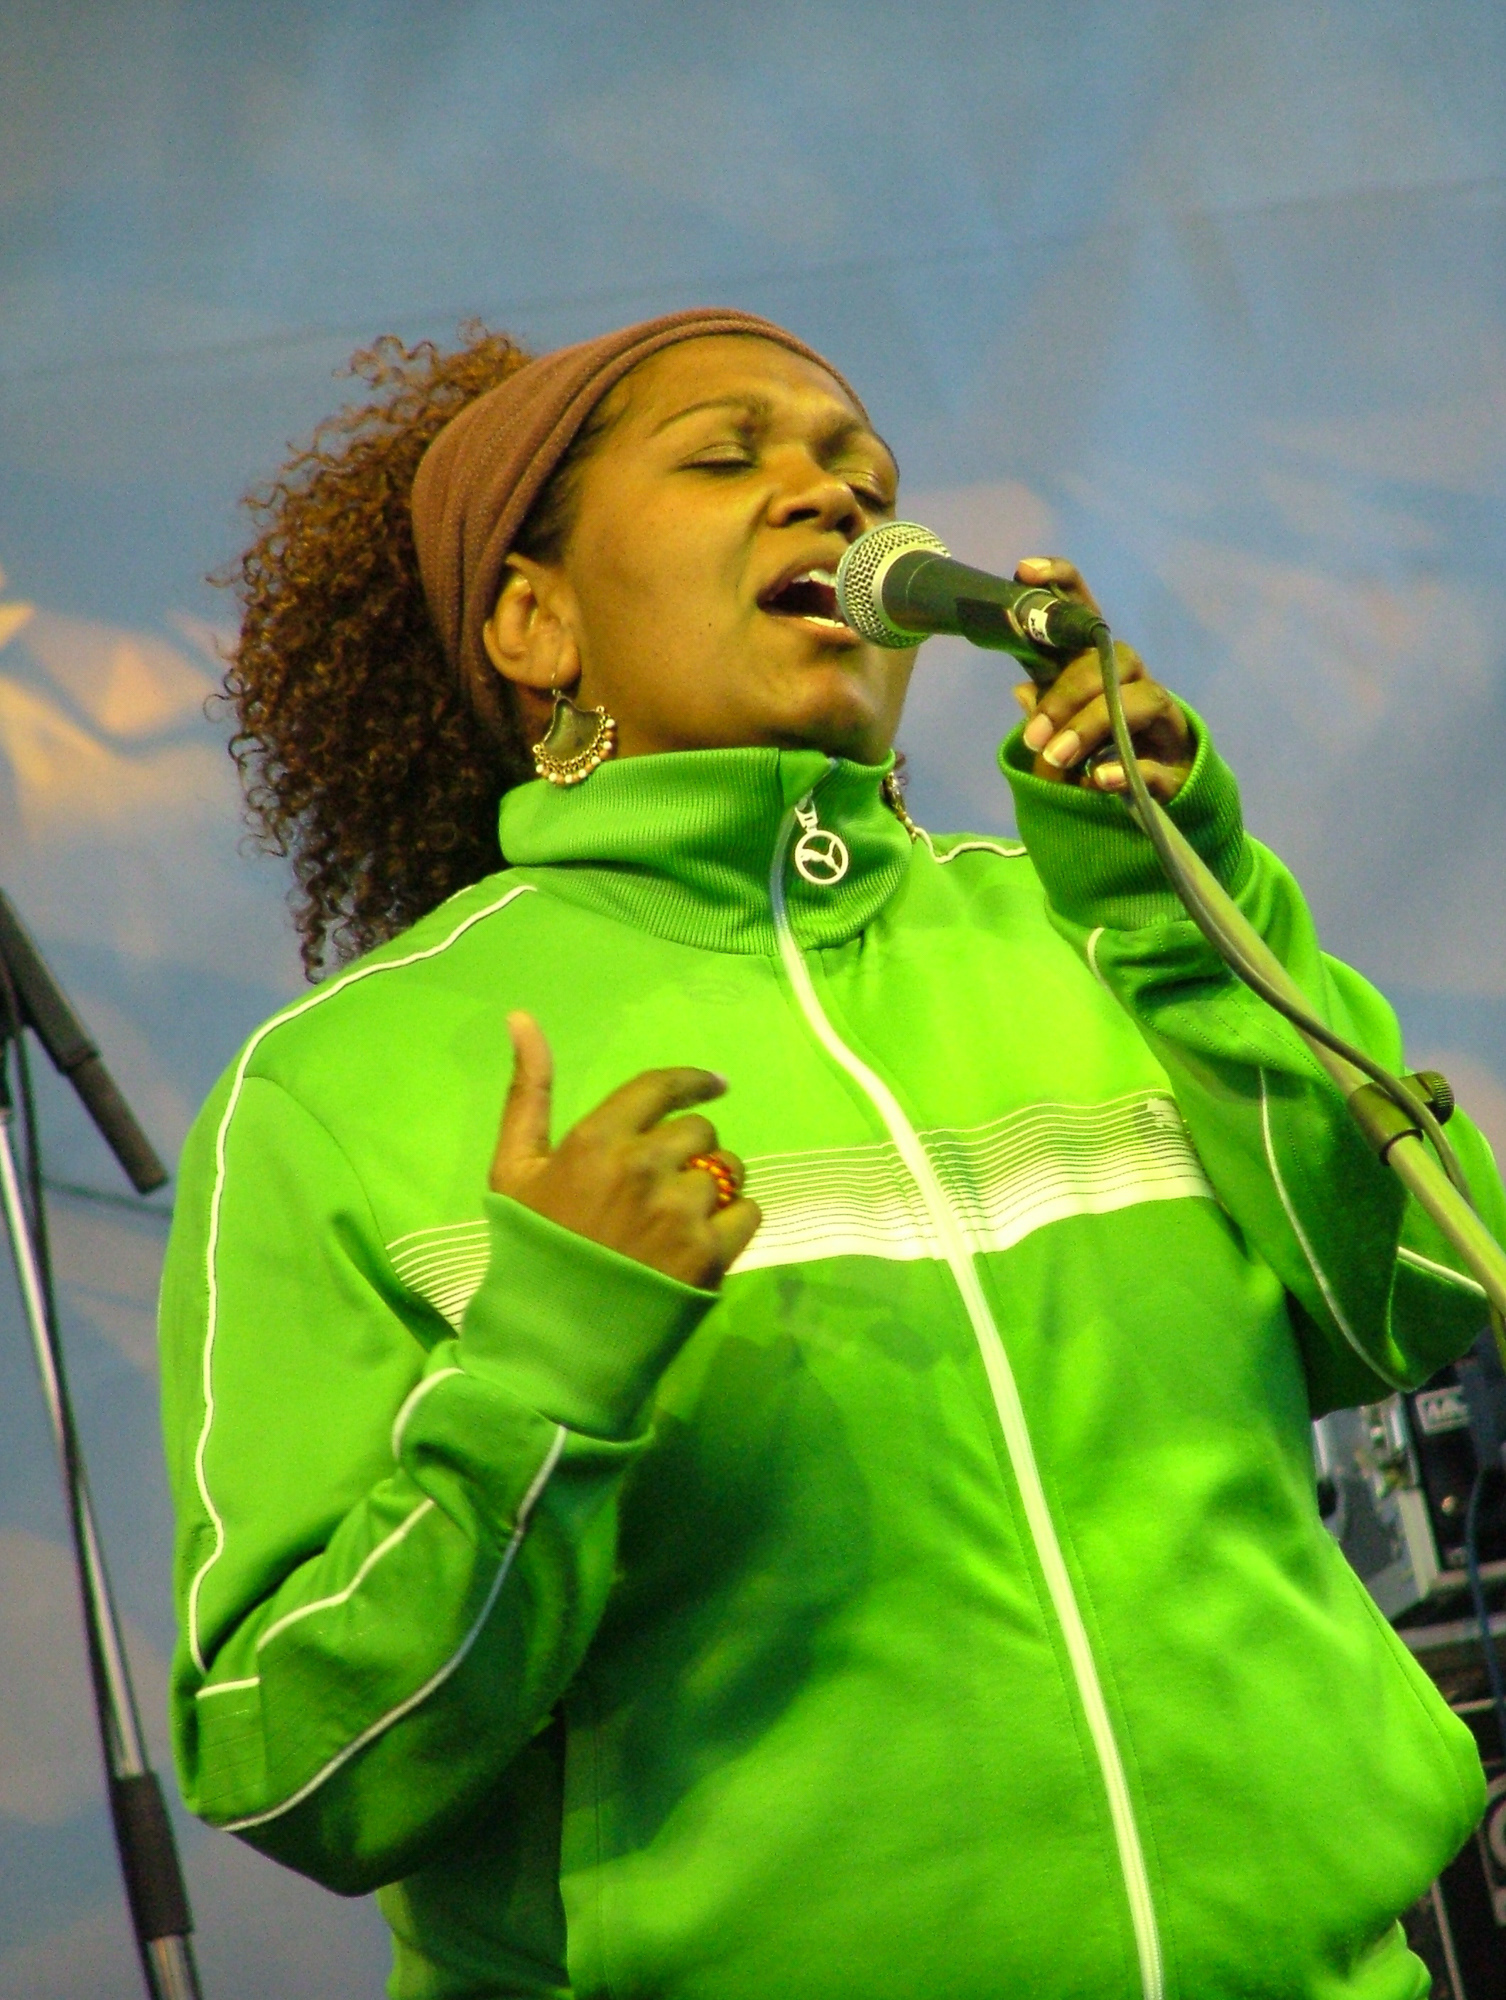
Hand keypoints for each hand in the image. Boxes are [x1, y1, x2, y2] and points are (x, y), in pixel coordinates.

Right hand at [490, 1013, 761, 1288]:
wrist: (551, 1340)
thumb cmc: (531, 1250)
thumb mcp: (513, 1167)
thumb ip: (528, 1091)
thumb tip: (522, 1016)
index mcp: (597, 1140)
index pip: (663, 1087)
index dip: (693, 1082)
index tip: (715, 1086)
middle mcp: (644, 1167)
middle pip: (700, 1132)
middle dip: (690, 1152)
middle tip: (667, 1184)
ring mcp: (680, 1211)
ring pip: (729, 1172)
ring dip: (714, 1187)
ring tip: (682, 1217)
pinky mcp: (710, 1255)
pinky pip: (749, 1212)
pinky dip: (734, 1223)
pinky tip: (701, 1242)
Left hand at [1011, 557, 1192, 802]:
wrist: (1152, 807)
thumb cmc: (1097, 758)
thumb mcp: (1058, 737)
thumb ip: (1042, 712)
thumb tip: (1023, 691)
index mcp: (1100, 667)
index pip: (1085, 614)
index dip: (1059, 584)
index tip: (1023, 571)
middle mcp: (1134, 682)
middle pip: (1112, 659)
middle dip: (1068, 694)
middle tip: (1034, 737)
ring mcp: (1162, 722)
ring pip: (1140, 700)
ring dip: (1093, 726)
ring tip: (1058, 758)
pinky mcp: (1175, 768)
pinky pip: (1156, 762)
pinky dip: (1126, 769)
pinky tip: (1099, 779)